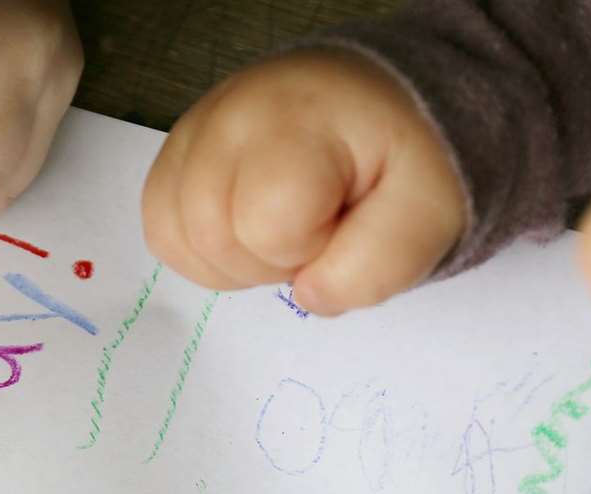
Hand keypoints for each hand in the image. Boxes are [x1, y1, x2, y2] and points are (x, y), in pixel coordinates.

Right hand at [142, 48, 466, 316]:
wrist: (377, 99)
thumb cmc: (403, 156)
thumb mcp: (428, 211)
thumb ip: (379, 263)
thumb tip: (308, 296)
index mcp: (293, 124)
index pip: (268, 230)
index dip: (312, 248)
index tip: (345, 218)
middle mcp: (224, 119)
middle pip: (213, 239)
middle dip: (271, 259)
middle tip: (317, 225)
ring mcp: (190, 132)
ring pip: (176, 240)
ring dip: (233, 261)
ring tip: (281, 227)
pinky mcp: (173, 152)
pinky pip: (161, 229)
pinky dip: (202, 250)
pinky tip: (244, 231)